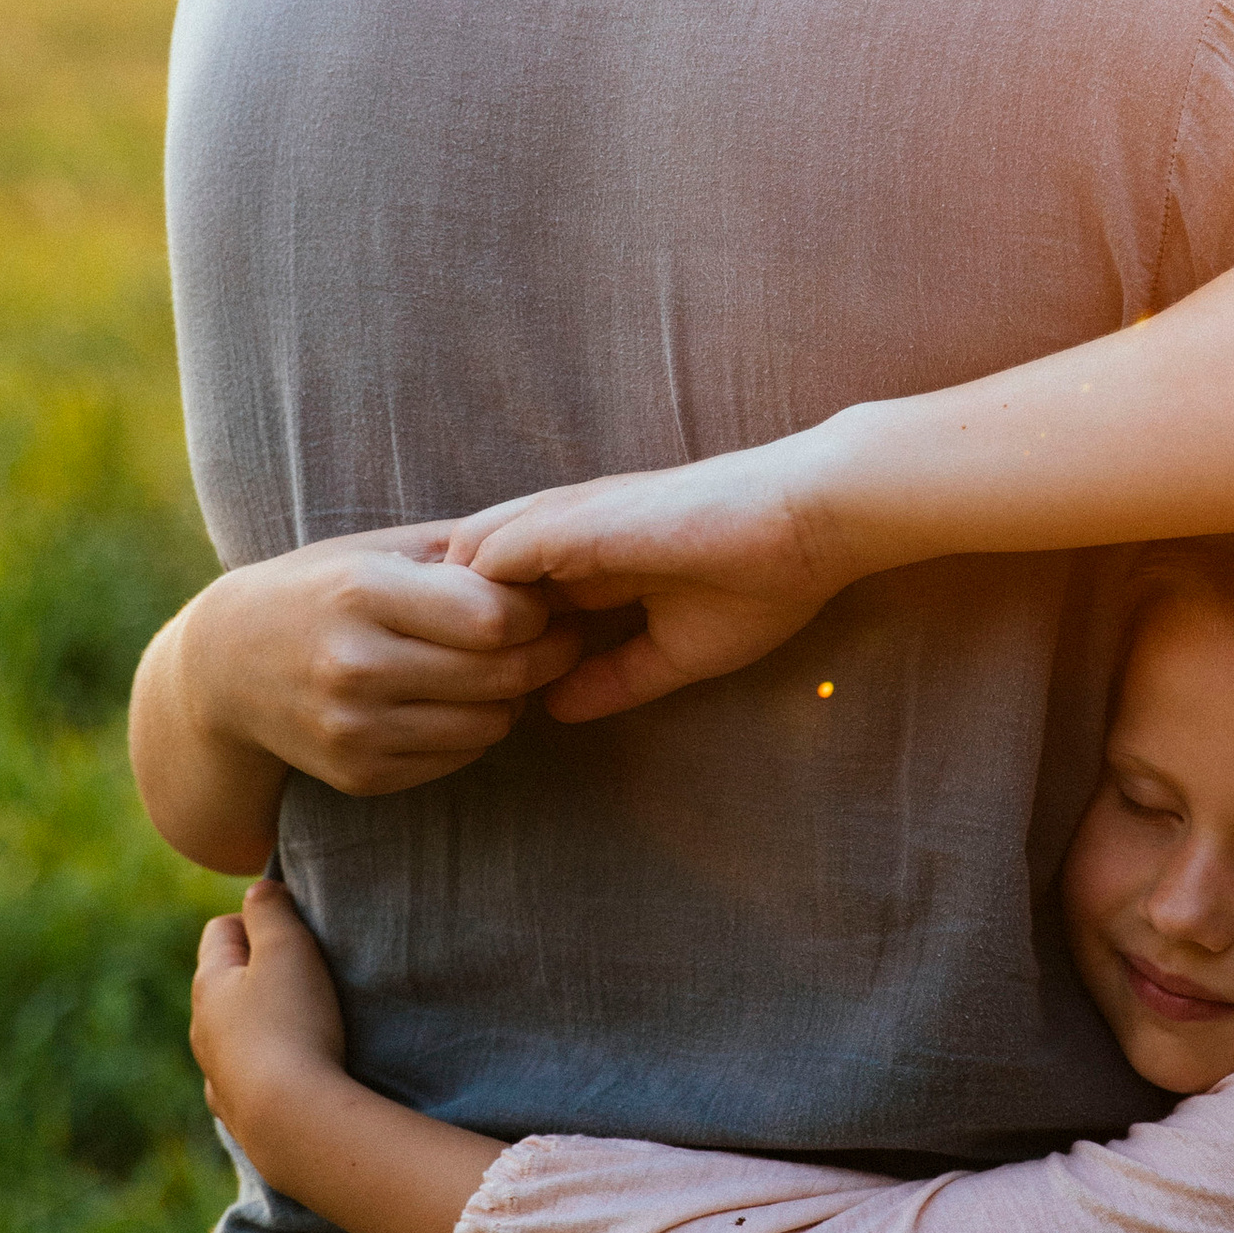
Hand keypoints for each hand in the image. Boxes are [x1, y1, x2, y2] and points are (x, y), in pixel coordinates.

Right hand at [179, 526, 585, 792]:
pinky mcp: (360, 775)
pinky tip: (456, 699)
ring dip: (513, 696)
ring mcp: (354, 729)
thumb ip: (462, 549)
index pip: (493, 617)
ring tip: (499, 665)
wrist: (224, 668)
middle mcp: (355, 666)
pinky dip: (475, 729)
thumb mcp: (377, 548)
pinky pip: (460, 756)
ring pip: (491, 723)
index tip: (539, 600)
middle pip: (502, 674)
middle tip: (555, 636)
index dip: (534, 610)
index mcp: (362, 593)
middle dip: (545, 654)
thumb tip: (551, 556)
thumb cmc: (320, 590)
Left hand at [191, 877, 348, 1163]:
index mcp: (208, 984)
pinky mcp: (237, 1109)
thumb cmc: (292, 1024)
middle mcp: (202, 1028)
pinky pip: (246, 1076)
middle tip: (309, 979)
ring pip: (235, 1032)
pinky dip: (265, 1067)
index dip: (259, 922)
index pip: (222, 930)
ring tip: (309, 1027)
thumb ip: (271, 910)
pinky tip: (292, 1073)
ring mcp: (216, 1073)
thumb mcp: (287, 949)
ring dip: (264, 1023)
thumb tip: (258, 890)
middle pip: (227, 983)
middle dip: (262, 973)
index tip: (297, 937)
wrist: (291, 1120)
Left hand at [445, 431, 859, 721]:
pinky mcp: (566, 524)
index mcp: (590, 559)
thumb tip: (553, 710)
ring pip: (461, 563)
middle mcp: (564, 535)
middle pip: (466, 576)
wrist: (807, 522)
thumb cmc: (763, 580)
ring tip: (436, 678)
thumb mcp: (674, 649)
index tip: (463, 697)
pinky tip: (463, 655)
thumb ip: (613, 678)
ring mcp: (561, 525)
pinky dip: (465, 605)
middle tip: (427, 690)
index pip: (503, 597)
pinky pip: (483, 558)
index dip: (476, 642)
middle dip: (441, 628)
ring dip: (446, 618)